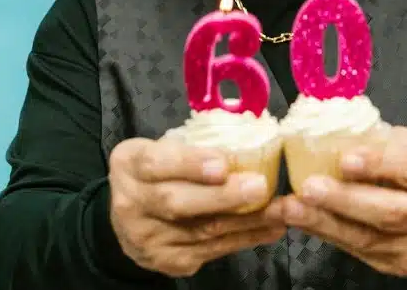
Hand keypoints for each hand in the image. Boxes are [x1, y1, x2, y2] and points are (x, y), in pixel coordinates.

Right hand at [108, 137, 285, 277]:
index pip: (155, 163)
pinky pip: (210, 251)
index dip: (190, 165)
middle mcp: (130, 204)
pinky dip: (244, 239)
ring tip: (277, 209)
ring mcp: (146, 237)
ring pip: (201, 231)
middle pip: (176, 203)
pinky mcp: (165, 260)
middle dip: (222, 196)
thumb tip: (247, 147)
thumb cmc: (157, 172)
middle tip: (259, 186)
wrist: (131, 216)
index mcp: (128, 164)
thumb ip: (193, 148)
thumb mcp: (163, 148)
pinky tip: (268, 229)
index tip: (223, 165)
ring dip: (245, 221)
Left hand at [270, 126, 406, 276]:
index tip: (345, 159)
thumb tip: (334, 131)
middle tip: (308, 187)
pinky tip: (306, 221)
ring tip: (293, 207)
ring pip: (370, 237)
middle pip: (390, 211)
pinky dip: (329, 235)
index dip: (379, 164)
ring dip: (326, 222)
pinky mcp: (402, 265)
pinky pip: (360, 251)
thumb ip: (382, 142)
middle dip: (345, 200)